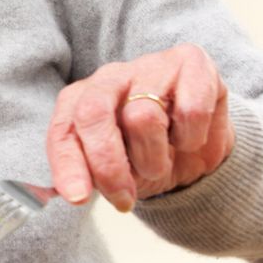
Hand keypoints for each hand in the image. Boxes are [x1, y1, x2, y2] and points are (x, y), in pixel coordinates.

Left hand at [46, 43, 234, 211]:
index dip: (68, 165)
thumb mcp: (116, 169)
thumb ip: (91, 175)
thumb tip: (71, 193)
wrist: (200, 141)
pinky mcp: (192, 65)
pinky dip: (192, 138)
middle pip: (93, 113)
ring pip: (143, 116)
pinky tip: (190, 138)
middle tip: (123, 198)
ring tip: (161, 163)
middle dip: (107, 165)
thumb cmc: (148, 151)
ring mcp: (150, 67)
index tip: (78, 197)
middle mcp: (110, 78)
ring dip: (154, 158)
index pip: (63, 129)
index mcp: (81, 100)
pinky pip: (191, 111)